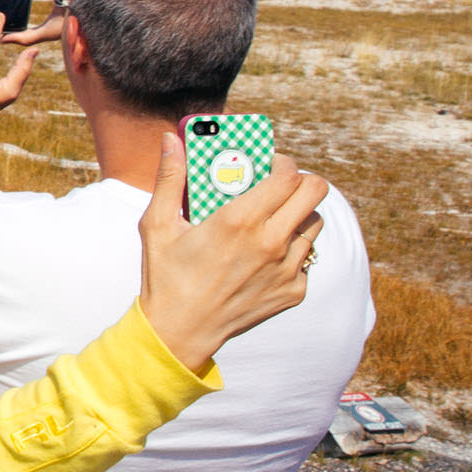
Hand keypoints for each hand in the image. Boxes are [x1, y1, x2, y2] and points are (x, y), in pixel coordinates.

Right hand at [136, 135, 326, 373]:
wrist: (181, 331)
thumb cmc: (165, 274)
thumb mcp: (157, 223)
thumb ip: (170, 178)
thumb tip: (171, 140)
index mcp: (239, 221)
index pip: (286, 175)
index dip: (281, 161)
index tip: (269, 161)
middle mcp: (270, 243)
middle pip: (314, 193)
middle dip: (301, 180)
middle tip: (279, 183)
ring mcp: (287, 269)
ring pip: (313, 224)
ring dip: (297, 213)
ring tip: (271, 217)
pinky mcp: (293, 290)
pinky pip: (305, 258)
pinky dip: (290, 250)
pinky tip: (263, 254)